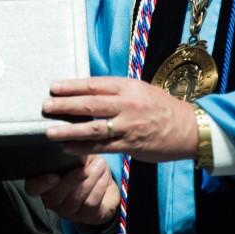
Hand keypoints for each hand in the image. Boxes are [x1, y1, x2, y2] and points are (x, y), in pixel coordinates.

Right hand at [25, 154, 118, 225]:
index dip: (40, 184)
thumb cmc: (83, 165)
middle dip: (72, 180)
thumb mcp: (73, 155)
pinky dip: (99, 186)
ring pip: (76, 198)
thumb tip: (69, 140)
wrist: (103, 183)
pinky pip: (91, 203)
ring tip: (100, 164)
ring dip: (90, 179)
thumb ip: (68, 151)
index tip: (54, 176)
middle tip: (83, 167)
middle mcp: (52, 200)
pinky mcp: (85, 216)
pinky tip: (104, 175)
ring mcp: (68, 211)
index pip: (32, 188)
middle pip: (55, 195)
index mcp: (43, 183)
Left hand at [42, 77, 197, 162]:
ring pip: (93, 128)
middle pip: (90, 104)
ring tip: (49, 132)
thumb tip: (87, 92)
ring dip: (69, 130)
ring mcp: (128, 125)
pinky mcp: (131, 144)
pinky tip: (68, 149)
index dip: (72, 86)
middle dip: (64, 105)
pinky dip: (84, 148)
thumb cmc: (162, 107)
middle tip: (44, 106)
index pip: (94, 85)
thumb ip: (117, 91)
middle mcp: (127, 104)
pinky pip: (102, 147)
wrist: (190, 128)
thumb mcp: (140, 90)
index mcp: (128, 87)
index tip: (53, 87)